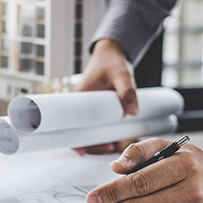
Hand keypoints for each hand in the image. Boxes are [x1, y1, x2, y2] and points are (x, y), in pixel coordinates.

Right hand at [73, 39, 137, 154]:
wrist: (112, 53)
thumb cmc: (111, 61)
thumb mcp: (121, 74)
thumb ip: (128, 91)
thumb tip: (133, 111)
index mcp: (79, 97)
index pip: (69, 124)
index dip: (74, 139)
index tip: (81, 150)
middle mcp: (81, 105)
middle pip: (79, 132)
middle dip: (93, 145)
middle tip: (110, 148)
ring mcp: (89, 108)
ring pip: (89, 131)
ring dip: (99, 142)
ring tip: (115, 146)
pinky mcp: (97, 109)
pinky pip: (97, 126)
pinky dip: (104, 135)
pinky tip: (116, 140)